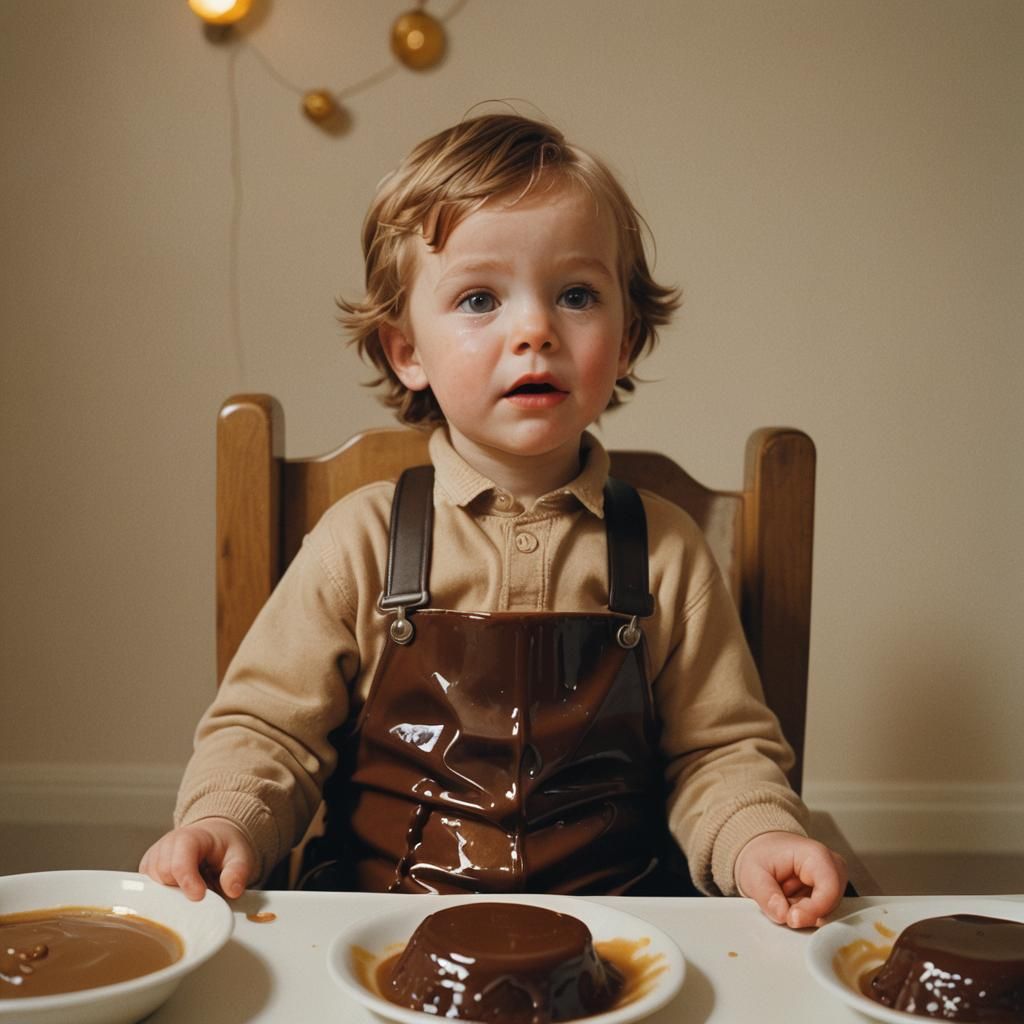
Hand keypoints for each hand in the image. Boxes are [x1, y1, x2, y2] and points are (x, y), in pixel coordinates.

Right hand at [139, 818, 256, 901]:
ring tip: (192, 887)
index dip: (188, 882)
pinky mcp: (147, 872)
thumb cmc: (225, 847)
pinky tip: (179, 892)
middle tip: (202, 891)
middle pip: (163, 876)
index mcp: (189, 837)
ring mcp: (154, 858)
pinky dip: (163, 897)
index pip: (179, 863)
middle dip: (182, 890)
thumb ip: (237, 871)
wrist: (215, 838)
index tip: (200, 896)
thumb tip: (232, 890)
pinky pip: (147, 891)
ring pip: (152, 887)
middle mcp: (166, 845)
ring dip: (173, 895)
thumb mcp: (240, 856)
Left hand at [734, 831, 846, 928]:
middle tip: (780, 900)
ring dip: (801, 912)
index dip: (812, 911)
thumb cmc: (762, 855)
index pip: (829, 892)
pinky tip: (790, 899)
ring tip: (783, 894)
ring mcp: (835, 881)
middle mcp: (832, 867)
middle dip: (803, 912)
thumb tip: (783, 915)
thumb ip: (766, 896)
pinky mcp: (831, 893)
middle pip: (830, 906)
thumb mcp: (752, 872)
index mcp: (816, 855)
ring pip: (825, 913)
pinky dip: (803, 912)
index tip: (791, 918)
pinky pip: (821, 914)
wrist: (765, 848)